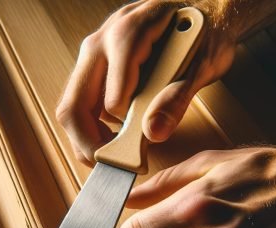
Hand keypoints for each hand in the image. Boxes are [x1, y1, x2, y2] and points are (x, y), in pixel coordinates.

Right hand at [56, 0, 236, 164]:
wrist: (201, 10)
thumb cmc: (205, 33)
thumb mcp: (202, 64)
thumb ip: (176, 99)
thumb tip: (152, 134)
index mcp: (127, 36)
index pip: (110, 102)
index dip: (118, 140)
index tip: (134, 161)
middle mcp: (100, 43)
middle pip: (73, 107)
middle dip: (87, 145)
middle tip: (111, 165)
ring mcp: (94, 54)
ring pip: (71, 107)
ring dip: (86, 138)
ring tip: (112, 152)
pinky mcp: (94, 66)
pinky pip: (79, 104)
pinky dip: (91, 127)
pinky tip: (113, 134)